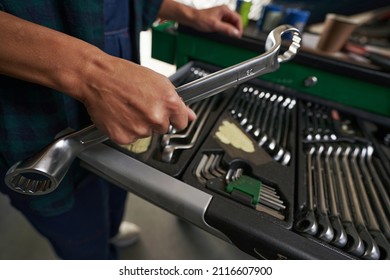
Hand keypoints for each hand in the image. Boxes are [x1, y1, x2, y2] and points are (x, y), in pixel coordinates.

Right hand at [81, 55, 195, 144]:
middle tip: (140, 105)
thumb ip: (177, 101)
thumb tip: (191, 115)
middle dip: (155, 119)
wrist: (96, 77)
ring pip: (146, 133)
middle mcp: (156, 118)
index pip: (182, 123)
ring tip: (128, 107)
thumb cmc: (124, 75)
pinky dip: (125, 129)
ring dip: (139, 124)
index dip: (174, 117)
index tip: (167, 114)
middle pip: (163, 128)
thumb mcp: (157, 81)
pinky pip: (131, 138)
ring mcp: (140, 129)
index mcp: (169, 102)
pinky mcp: (124, 137)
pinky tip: (120, 115)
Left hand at [191, 5, 242, 37]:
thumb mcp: (214, 25)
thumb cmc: (200, 19)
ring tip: (230, 36)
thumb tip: (236, 33)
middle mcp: (224, 11)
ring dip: (232, 30)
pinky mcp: (218, 19)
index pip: (238, 18)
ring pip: (231, 23)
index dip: (240, 28)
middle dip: (236, 29)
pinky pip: (226, 24)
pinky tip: (225, 34)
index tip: (239, 35)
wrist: (191, 18)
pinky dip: (227, 30)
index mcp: (225, 10)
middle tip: (236, 37)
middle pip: (235, 21)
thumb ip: (226, 29)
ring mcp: (221, 15)